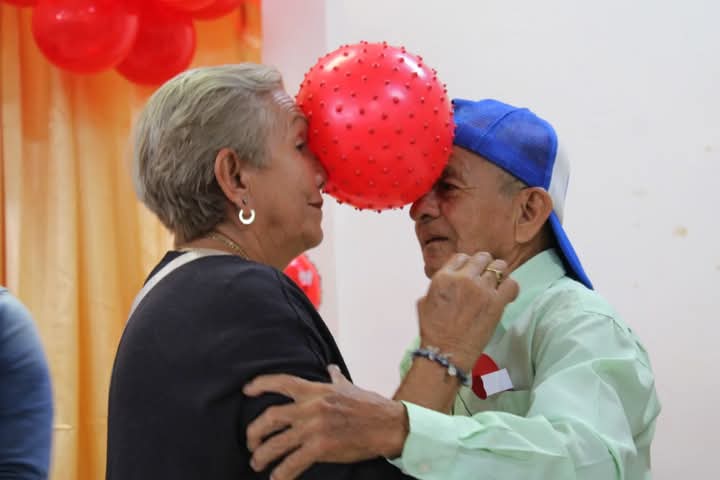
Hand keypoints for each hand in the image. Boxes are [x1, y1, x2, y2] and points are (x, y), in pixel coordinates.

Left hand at [244, 365, 408, 479]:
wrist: (387, 424)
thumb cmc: (369, 405)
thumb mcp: (348, 386)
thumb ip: (334, 378)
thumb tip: (330, 368)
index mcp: (315, 390)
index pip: (282, 382)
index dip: (260, 384)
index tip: (246, 390)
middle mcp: (311, 407)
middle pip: (270, 416)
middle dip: (254, 431)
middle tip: (250, 441)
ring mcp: (315, 428)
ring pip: (276, 443)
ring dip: (262, 454)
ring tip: (257, 462)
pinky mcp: (321, 448)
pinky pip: (293, 463)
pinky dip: (281, 473)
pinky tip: (277, 478)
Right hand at [417, 252, 518, 370]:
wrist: (446, 352)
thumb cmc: (433, 331)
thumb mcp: (424, 302)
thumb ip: (437, 286)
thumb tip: (446, 281)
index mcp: (443, 277)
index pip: (462, 257)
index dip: (467, 265)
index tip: (471, 274)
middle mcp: (463, 279)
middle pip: (482, 258)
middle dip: (484, 266)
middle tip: (485, 279)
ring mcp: (480, 289)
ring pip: (499, 267)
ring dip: (499, 275)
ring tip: (497, 286)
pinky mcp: (496, 302)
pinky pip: (511, 283)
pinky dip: (510, 287)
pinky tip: (505, 296)